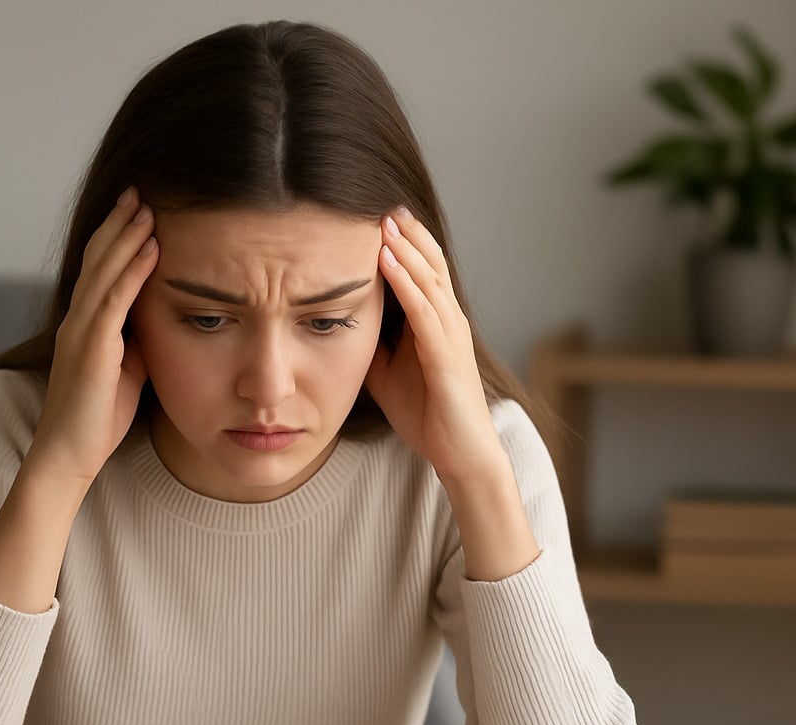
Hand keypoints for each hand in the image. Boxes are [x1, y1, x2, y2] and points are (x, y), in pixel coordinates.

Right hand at [28, 187, 157, 485]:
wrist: (69, 454)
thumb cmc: (96, 419)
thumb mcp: (124, 370)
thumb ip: (135, 341)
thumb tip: (156, 321)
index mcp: (82, 325)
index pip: (98, 269)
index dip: (115, 238)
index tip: (136, 210)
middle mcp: (77, 321)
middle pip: (97, 259)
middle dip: (118, 223)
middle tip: (139, 190)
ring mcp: (81, 331)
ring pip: (104, 271)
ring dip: (127, 236)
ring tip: (147, 206)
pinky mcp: (92, 348)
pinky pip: (114, 300)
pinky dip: (133, 270)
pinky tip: (151, 248)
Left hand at [364, 207, 505, 483]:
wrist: (458, 452)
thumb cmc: (426, 412)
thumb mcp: (387, 371)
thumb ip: (371, 343)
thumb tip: (337, 323)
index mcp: (435, 322)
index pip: (422, 270)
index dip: (403, 241)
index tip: (377, 215)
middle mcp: (448, 320)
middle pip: (429, 263)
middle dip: (407, 232)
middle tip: (382, 202)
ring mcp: (450, 335)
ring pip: (428, 279)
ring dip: (404, 248)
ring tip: (383, 220)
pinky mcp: (446, 355)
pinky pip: (424, 310)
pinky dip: (405, 283)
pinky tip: (387, 261)